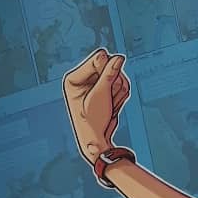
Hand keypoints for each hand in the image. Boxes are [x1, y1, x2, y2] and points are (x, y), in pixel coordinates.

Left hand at [63, 49, 130, 165]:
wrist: (98, 140)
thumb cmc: (92, 121)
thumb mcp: (100, 96)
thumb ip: (109, 74)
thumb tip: (119, 57)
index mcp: (74, 78)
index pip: (98, 58)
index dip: (106, 70)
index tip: (100, 89)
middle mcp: (84, 77)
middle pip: (110, 64)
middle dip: (113, 83)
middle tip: (105, 100)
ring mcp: (97, 82)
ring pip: (119, 75)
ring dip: (118, 92)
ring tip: (108, 105)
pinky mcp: (107, 87)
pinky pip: (123, 83)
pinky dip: (121, 96)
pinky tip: (111, 105)